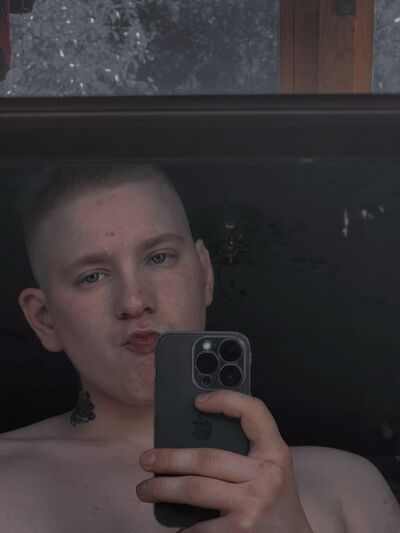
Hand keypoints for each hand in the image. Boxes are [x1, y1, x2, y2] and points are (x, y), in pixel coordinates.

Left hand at [136, 390, 312, 531]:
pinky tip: (174, 522)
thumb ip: (245, 450)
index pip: (254, 412)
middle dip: (170, 459)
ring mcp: (252, 505)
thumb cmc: (277, 500)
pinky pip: (199, 526)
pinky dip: (182, 524)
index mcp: (274, 452)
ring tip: (145, 488)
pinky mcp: (240, 532)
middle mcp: (266, 476)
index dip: (225, 399)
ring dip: (163, 489)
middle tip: (147, 459)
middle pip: (207, 458)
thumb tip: (193, 438)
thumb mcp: (271, 467)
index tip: (198, 401)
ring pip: (195, 489)